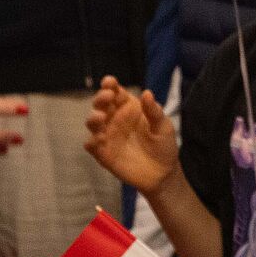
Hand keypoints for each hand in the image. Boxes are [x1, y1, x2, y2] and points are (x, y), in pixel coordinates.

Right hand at [84, 76, 178, 194]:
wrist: (163, 173)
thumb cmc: (163, 145)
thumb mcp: (163, 126)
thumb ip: (154, 111)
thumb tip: (146, 93)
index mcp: (128, 108)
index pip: (115, 92)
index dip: (109, 85)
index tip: (110, 82)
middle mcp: (115, 119)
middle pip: (100, 104)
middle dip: (100, 98)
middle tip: (108, 97)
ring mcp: (108, 136)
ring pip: (92, 123)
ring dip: (93, 118)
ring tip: (101, 117)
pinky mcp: (104, 153)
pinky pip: (91, 145)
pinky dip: (92, 141)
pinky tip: (100, 139)